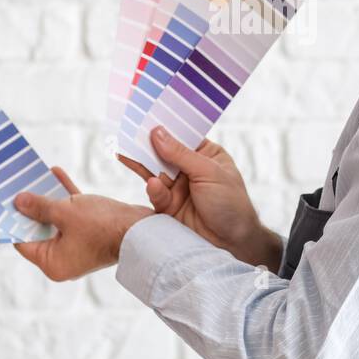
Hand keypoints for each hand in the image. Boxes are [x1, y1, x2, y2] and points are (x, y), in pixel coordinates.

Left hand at [12, 167, 153, 280]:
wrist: (143, 230)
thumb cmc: (104, 227)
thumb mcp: (66, 213)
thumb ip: (40, 207)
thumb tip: (18, 202)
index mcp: (53, 263)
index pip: (24, 241)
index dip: (14, 220)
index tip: (4, 201)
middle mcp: (63, 258)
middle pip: (40, 228)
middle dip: (32, 204)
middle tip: (17, 184)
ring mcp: (78, 245)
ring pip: (57, 218)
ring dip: (49, 196)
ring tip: (36, 175)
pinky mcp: (91, 233)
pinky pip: (72, 214)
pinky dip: (66, 197)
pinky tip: (56, 174)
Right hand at [117, 126, 281, 271]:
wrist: (233, 243)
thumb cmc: (231, 204)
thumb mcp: (209, 173)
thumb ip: (181, 154)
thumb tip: (157, 132)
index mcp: (205, 154)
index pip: (181, 136)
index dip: (165, 127)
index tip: (145, 115)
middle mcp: (189, 169)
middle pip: (163, 153)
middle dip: (146, 144)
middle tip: (126, 133)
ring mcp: (178, 188)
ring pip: (154, 172)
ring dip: (142, 164)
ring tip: (126, 152)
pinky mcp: (168, 207)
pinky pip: (155, 194)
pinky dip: (153, 190)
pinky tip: (154, 185)